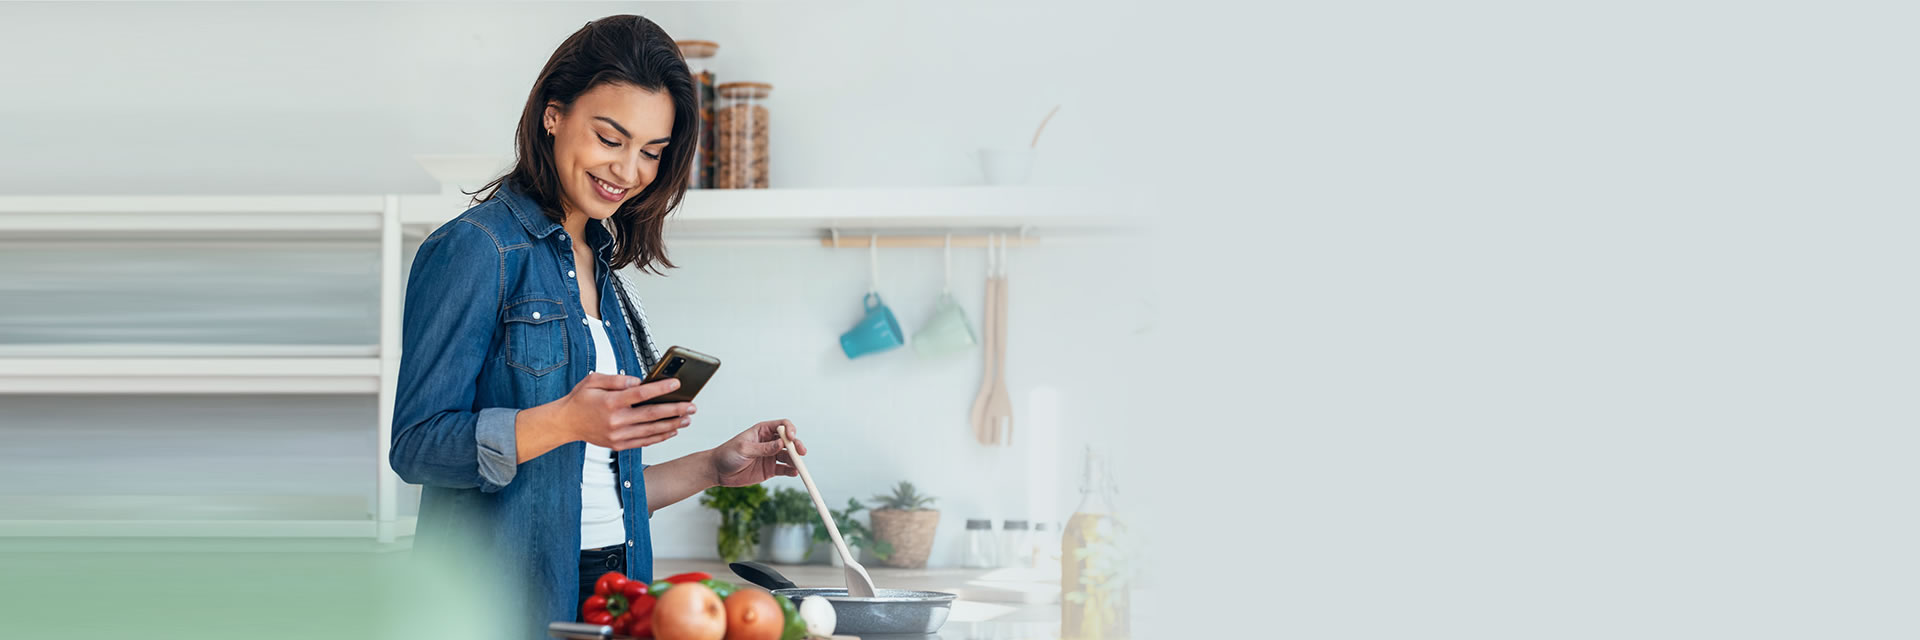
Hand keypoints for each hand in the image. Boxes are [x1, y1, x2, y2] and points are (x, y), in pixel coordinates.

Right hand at [556, 372, 696, 449]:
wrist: (565, 424)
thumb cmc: (581, 399)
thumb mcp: (593, 380)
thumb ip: (616, 379)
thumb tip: (637, 381)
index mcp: (610, 402)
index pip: (640, 394)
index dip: (660, 388)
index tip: (677, 383)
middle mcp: (615, 420)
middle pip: (651, 415)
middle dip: (674, 410)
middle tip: (691, 406)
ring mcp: (618, 435)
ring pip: (651, 431)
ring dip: (672, 425)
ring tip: (687, 419)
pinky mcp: (618, 445)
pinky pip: (644, 442)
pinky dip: (660, 437)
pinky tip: (672, 430)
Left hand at [709, 419, 808, 486]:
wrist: (717, 471)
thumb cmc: (727, 454)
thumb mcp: (744, 449)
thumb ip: (763, 448)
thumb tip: (781, 444)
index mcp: (762, 431)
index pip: (782, 426)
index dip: (790, 430)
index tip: (791, 438)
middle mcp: (769, 442)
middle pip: (789, 441)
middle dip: (797, 445)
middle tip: (801, 452)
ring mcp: (771, 456)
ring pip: (789, 456)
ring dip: (795, 460)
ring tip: (798, 466)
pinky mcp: (770, 469)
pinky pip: (784, 469)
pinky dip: (791, 471)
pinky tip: (794, 472)